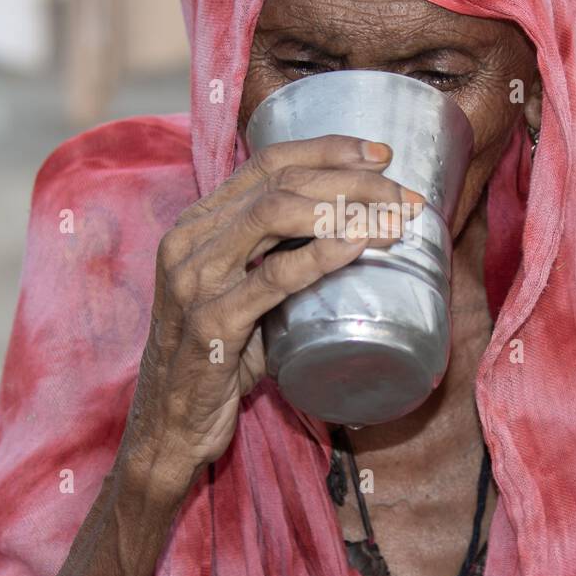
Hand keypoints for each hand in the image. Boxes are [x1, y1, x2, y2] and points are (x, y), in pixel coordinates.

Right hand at [121, 135, 424, 482]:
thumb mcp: (241, 294)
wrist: (170, 426)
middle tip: (405, 197)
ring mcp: (196, 280)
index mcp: (197, 225)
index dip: (328, 149)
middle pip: (280, 181)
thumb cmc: (216, 361)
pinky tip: (358, 244)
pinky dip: (321, 254)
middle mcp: (190, 241)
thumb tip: (353, 237)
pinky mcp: (211, 323)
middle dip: (352, 180)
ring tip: (395, 221)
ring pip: (276, 214)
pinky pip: (273, 277)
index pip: (267, 162)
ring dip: (347, 210)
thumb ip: (277, 261)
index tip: (381, 156)